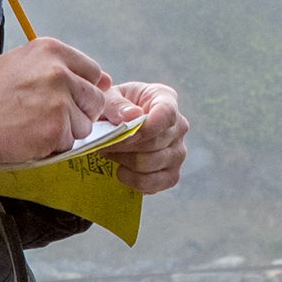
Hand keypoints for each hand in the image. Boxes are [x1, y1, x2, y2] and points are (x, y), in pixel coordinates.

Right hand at [0, 37, 117, 169]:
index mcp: (51, 51)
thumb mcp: (20, 64)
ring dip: (65, 131)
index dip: (84, 89)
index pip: (93, 71)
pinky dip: (53, 146)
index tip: (70, 99)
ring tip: (35, 126)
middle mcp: (59, 71)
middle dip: (78, 112)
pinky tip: (30, 136)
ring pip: (84, 124)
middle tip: (48, 117)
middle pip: (95, 99)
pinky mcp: (56, 128)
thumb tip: (103, 80)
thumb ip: (59, 68)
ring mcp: (59, 100)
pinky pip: (69, 142)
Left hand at [100, 78, 188, 193]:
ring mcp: (177, 152)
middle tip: (103, 144)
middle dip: (124, 145)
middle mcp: (179, 127)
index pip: (167, 114)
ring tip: (109, 153)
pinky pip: (154, 184)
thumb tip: (131, 116)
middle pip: (155, 143)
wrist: (116, 126)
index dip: (146, 127)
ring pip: (151, 164)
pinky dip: (132, 180)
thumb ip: (116, 104)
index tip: (122, 131)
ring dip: (124, 161)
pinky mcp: (171, 175)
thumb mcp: (109, 96)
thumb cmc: (114, 107)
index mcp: (166, 99)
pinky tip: (120, 170)